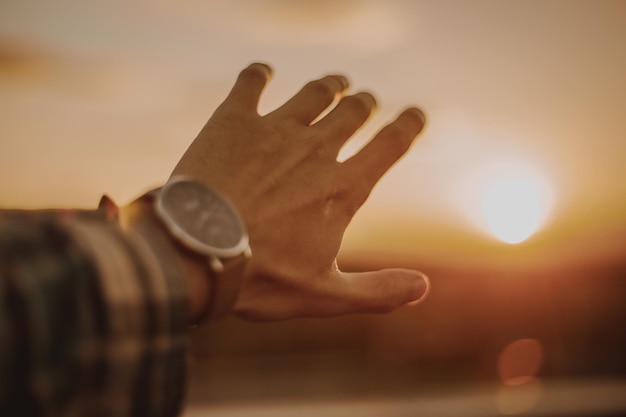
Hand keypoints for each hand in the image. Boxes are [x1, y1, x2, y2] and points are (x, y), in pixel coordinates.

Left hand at [172, 63, 428, 320]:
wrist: (195, 251)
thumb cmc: (261, 278)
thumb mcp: (325, 295)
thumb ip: (377, 292)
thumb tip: (423, 287)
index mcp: (342, 188)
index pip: (390, 146)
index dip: (408, 126)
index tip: (416, 114)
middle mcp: (316, 150)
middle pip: (353, 111)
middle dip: (364, 103)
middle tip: (365, 100)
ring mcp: (275, 130)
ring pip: (315, 93)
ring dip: (330, 85)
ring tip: (336, 83)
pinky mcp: (233, 120)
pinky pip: (252, 82)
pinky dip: (260, 74)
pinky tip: (263, 72)